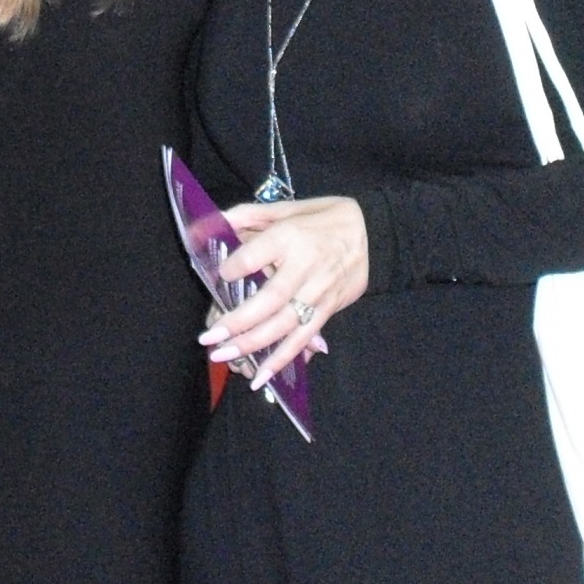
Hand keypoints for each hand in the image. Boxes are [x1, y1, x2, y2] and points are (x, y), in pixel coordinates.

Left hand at [201, 195, 367, 381]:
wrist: (374, 233)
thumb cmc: (325, 217)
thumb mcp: (288, 207)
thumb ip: (249, 215)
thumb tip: (213, 223)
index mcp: (291, 236)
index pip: (255, 255)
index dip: (233, 268)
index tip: (219, 275)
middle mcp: (305, 267)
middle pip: (269, 299)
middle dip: (237, 322)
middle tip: (209, 338)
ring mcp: (319, 292)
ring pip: (284, 324)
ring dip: (253, 344)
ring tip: (224, 355)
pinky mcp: (329, 310)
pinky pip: (303, 338)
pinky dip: (283, 359)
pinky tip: (262, 377)